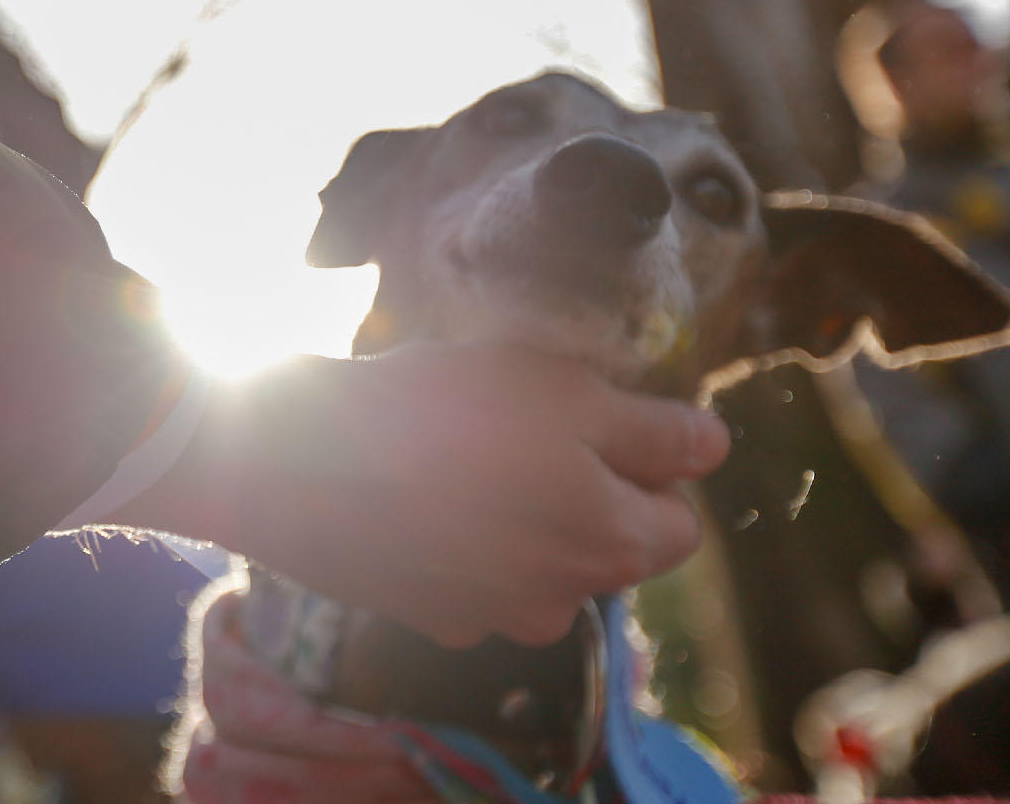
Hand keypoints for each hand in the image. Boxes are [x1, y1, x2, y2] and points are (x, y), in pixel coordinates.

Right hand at [106, 342, 730, 647]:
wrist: (298, 463)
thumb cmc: (439, 413)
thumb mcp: (564, 390)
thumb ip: (654, 429)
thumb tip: (711, 449)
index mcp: (612, 545)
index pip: (680, 523)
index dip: (650, 466)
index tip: (597, 419)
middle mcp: (561, 600)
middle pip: (604, 547)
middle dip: (582, 492)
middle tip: (522, 426)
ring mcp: (487, 618)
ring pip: (534, 564)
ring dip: (517, 518)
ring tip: (461, 454)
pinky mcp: (424, 617)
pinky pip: (468, 577)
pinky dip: (457, 540)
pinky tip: (416, 490)